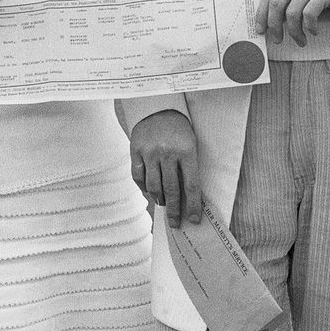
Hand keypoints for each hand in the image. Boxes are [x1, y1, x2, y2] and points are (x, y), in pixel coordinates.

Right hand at [130, 110, 200, 227]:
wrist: (158, 107)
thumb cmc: (179, 130)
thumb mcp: (190, 145)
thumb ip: (188, 169)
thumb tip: (187, 199)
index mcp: (186, 151)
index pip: (191, 185)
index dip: (193, 205)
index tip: (194, 220)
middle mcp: (167, 153)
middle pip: (171, 190)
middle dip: (174, 210)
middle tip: (175, 223)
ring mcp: (149, 152)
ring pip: (153, 186)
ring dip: (159, 199)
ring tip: (163, 204)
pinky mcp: (135, 150)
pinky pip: (138, 176)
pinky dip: (144, 187)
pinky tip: (149, 192)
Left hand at [255, 0, 329, 45]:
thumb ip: (288, 4)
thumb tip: (268, 24)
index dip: (262, 14)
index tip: (260, 30)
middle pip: (277, 1)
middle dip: (274, 25)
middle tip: (277, 40)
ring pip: (292, 11)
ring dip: (294, 31)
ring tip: (301, 40)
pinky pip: (309, 13)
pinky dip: (309, 27)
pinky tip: (314, 31)